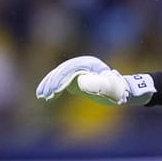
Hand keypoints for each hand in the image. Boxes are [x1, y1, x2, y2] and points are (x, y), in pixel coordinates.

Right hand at [35, 56, 155, 105]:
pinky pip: (59, 80)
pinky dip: (51, 87)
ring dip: (48, 85)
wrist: (120, 89)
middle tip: (44, 96)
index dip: (60, 79)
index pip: (70, 69)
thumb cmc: (116, 90)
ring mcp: (77, 69)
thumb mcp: (110, 89)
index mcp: (90, 64)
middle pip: (62, 70)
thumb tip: (81, 83)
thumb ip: (99, 85)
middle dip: (52, 83)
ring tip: (41, 96)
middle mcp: (82, 64)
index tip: (54, 91)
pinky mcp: (73, 77)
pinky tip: (44, 96)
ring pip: (58, 74)